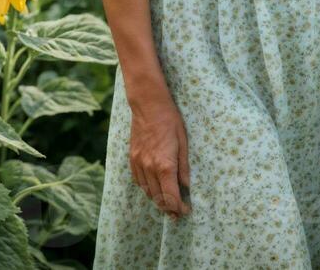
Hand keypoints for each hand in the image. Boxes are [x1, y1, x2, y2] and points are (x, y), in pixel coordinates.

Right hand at [129, 95, 190, 219]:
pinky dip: (147, 189)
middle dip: (169, 209)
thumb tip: (186, 186)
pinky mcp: (132, 159)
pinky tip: (153, 189)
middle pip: (158, 198)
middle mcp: (149, 168)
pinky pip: (138, 182)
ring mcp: (138, 164)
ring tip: (167, 205)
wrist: (148, 105)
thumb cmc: (170, 120)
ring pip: (147, 192)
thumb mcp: (183, 142)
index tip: (185, 211)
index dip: (179, 207)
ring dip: (157, 201)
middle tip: (177, 214)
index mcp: (165, 165)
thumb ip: (184, 167)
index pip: (171, 196)